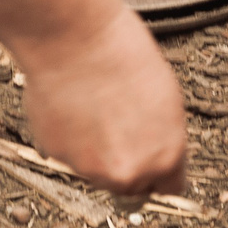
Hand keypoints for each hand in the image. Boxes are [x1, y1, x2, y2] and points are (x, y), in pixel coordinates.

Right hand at [10, 6, 188, 198]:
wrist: (73, 38)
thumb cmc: (121, 53)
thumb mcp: (166, 98)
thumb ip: (163, 136)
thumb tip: (157, 149)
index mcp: (165, 155)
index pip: (169, 189)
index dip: (159, 172)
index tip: (153, 166)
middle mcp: (128, 171)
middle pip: (131, 183)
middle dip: (126, 161)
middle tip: (118, 126)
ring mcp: (90, 167)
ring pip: (97, 172)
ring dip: (96, 151)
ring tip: (94, 108)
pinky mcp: (58, 156)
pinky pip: (69, 156)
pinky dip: (70, 140)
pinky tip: (74, 108)